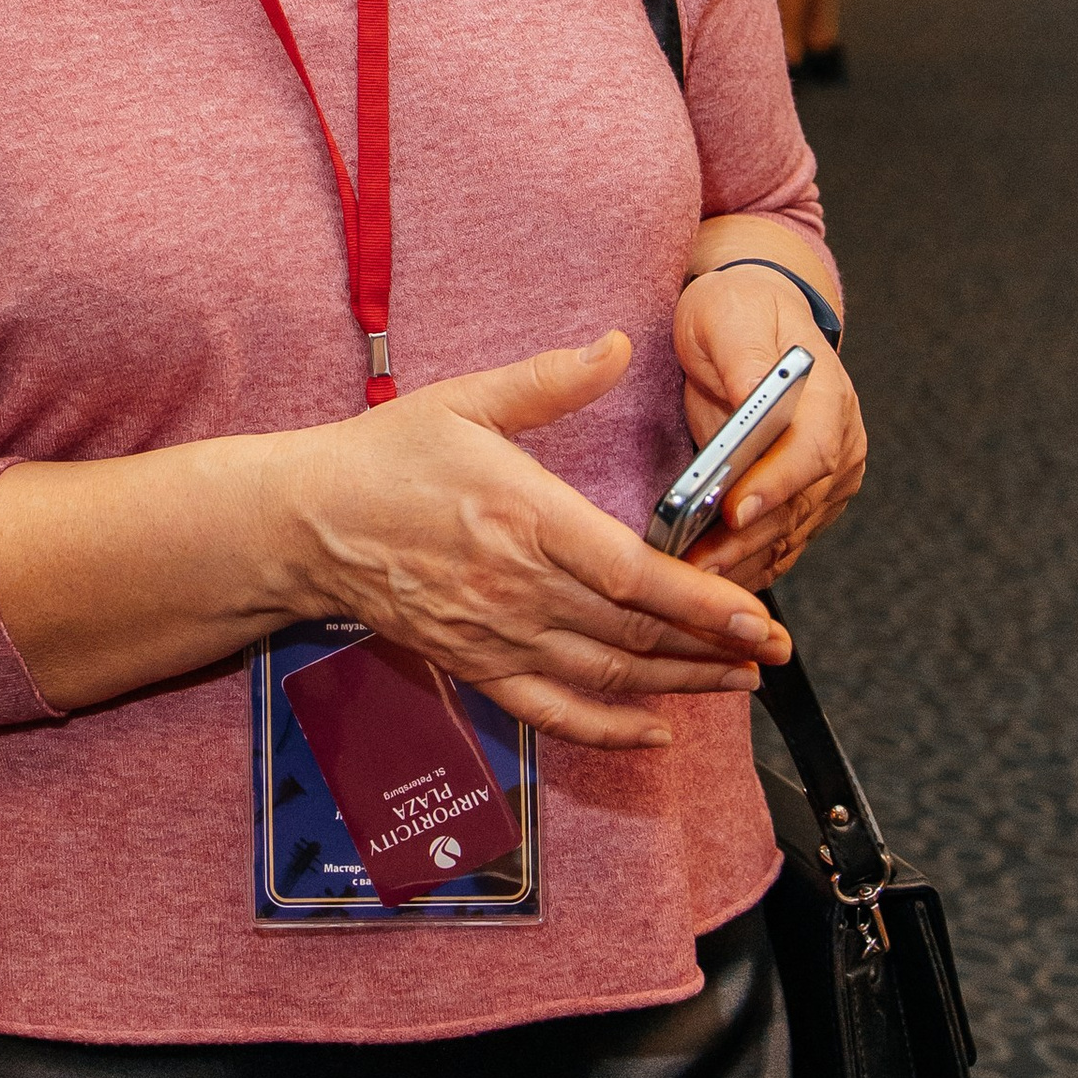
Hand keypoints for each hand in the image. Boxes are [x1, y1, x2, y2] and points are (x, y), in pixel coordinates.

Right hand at [275, 333, 788, 751]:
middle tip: (772, 653)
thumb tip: (617, 346)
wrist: (305, 523)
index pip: (632, 574)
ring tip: (736, 683)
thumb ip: (550, 380)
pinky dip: (609, 731)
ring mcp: (496, 635)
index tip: (756, 617)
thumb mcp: (466, 401)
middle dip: (713, 648)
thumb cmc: (384, 456)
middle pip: (634, 632)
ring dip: (680, 686)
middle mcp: (517, 587)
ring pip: (607, 675)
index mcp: (524, 517)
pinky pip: (553, 712)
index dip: (702, 603)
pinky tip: (656, 730)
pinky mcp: (475, 666)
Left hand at [673, 261, 865, 588]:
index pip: (812, 451)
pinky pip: (779, 543)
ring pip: (788, 534)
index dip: (775, 485)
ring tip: (689, 584)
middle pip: (798, 506)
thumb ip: (745, 357)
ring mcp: (828, 482)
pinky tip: (709, 584)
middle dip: (745, 540)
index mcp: (830, 399)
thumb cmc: (739, 312)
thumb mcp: (731, 316)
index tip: (733, 510)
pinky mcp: (806, 504)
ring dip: (742, 563)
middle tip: (694, 568)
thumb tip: (755, 393)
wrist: (754, 321)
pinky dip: (747, 564)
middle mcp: (841, 447)